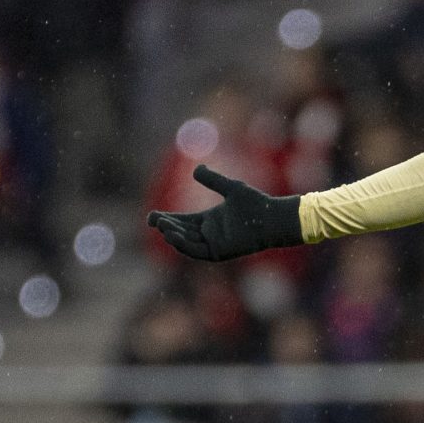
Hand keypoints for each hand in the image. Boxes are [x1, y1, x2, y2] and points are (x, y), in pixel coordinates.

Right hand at [147, 165, 304, 261]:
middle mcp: (209, 234)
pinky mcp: (219, 253)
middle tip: (152, 220)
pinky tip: (173, 236)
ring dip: (173, 235)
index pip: (182, 222)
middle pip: (181, 232)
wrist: (271, 218)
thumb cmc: (255, 204)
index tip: (152, 216)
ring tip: (161, 225)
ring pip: (187, 242)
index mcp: (209, 221)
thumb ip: (212, 180)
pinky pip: (197, 251)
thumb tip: (196, 169)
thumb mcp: (230, 188)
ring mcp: (214, 245)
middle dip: (166, 227)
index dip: (167, 219)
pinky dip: (184, 244)